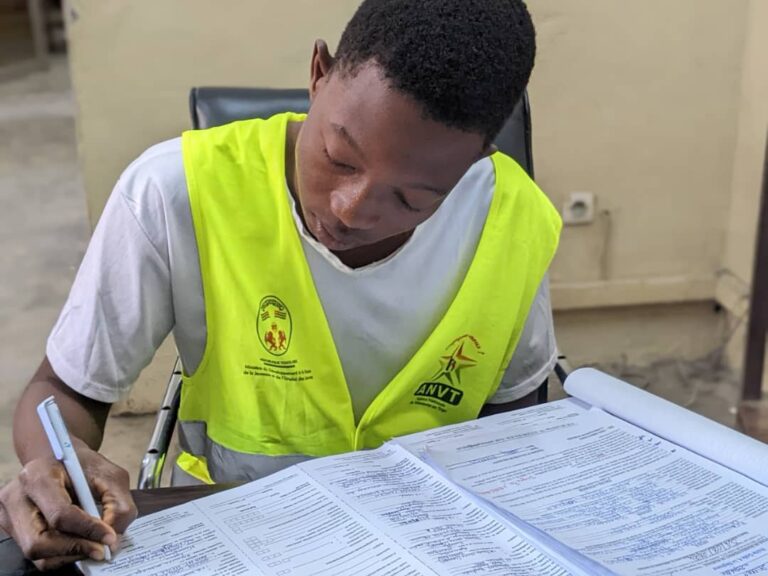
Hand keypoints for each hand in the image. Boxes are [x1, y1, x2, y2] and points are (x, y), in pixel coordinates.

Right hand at [0, 447, 136, 570]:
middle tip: (101, 549)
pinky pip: (38, 554)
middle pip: (39, 542)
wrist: (58, 460)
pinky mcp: (12, 529)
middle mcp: (15, 497)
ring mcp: (9, 515)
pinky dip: (62, 554)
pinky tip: (78, 542)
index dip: (88, 530)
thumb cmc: (83, 466)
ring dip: (70, 554)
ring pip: (37, 553)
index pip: (60, 514)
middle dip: (75, 549)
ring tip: (91, 544)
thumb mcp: (110, 475)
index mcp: (37, 475)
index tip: (109, 538)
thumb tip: (113, 539)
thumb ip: (118, 505)